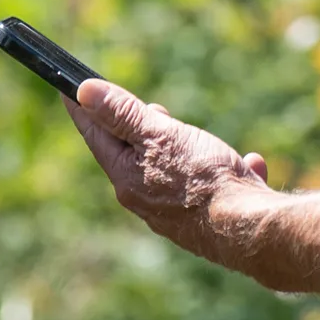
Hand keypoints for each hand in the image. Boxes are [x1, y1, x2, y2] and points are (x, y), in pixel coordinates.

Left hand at [65, 79, 273, 267]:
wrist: (249, 228)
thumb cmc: (202, 177)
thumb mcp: (160, 135)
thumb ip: (123, 114)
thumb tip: (83, 92)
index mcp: (127, 177)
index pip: (96, 136)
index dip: (84, 110)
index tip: (70, 90)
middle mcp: (144, 199)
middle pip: (131, 155)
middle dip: (136, 129)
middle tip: (150, 108)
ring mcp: (174, 213)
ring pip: (169, 172)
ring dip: (178, 150)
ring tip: (191, 136)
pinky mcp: (205, 221)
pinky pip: (209, 189)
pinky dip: (222, 172)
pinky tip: (250, 163)